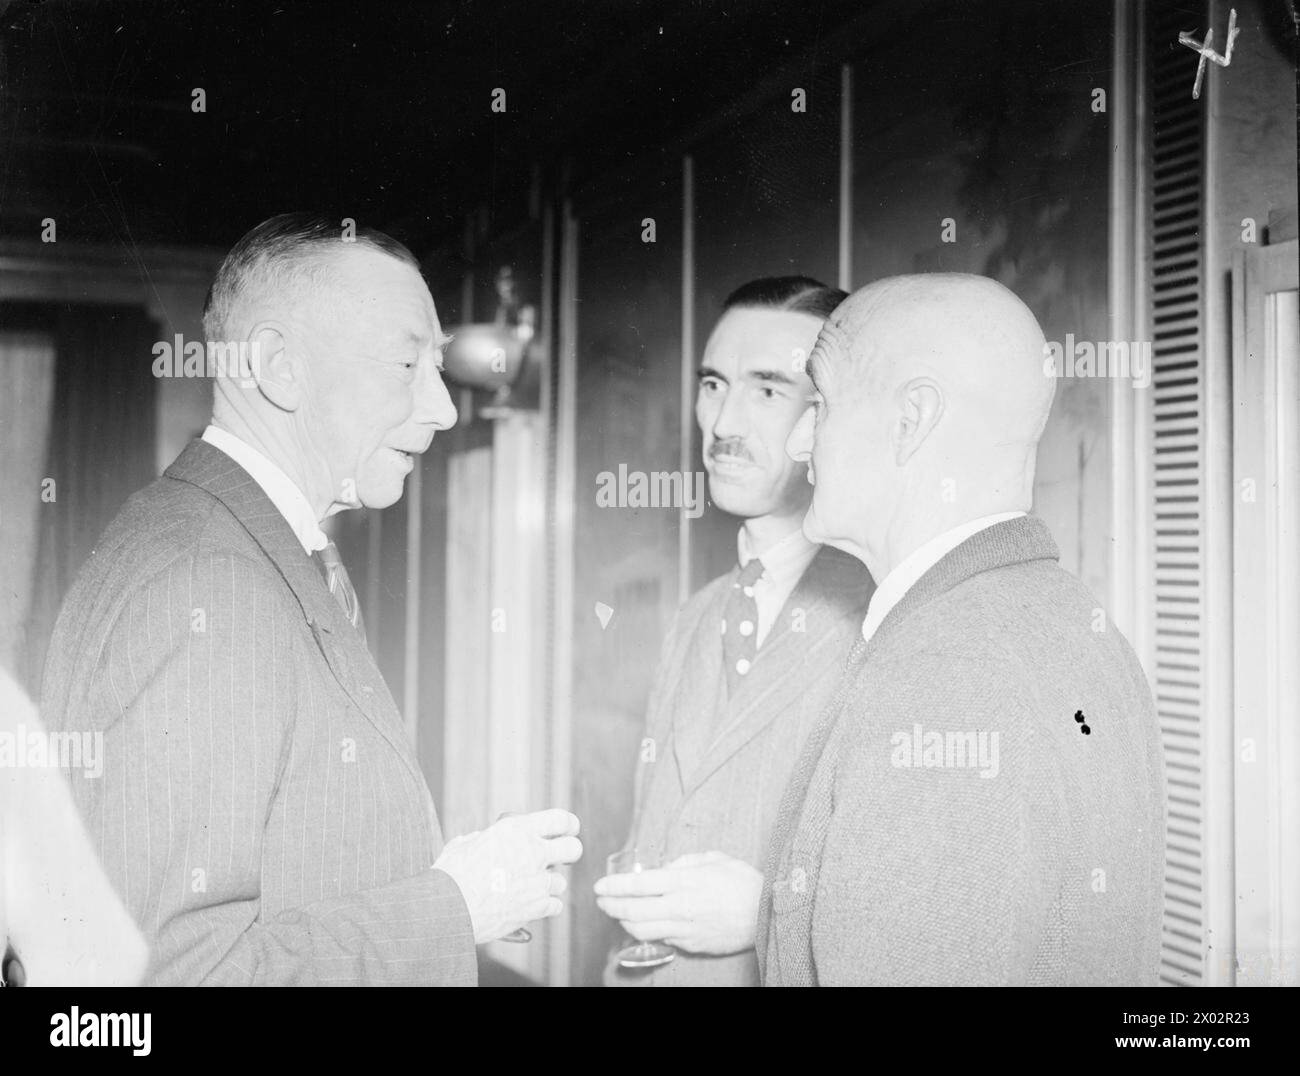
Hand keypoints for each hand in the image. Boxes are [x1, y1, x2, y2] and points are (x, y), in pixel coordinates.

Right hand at [434, 809, 581, 943]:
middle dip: (569, 853)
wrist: (446, 909)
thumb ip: (485, 839)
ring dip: (549, 885)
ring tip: (528, 888)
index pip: (561, 819)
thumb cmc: (450, 875)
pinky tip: (530, 906)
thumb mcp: (466, 844)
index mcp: (516, 830)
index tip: (569, 830)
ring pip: (562, 882)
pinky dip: (545, 907)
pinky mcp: (536, 907)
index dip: (569, 824)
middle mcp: (532, 852)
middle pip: (573, 849)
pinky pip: (555, 906)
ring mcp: (536, 881)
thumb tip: (484, 840)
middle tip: (559, 858)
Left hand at [593, 850, 762, 955]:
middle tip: (601, 901)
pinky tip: (643, 925)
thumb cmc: (743, 881)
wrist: (767, 912)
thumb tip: (664, 869)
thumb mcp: (713, 859)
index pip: (637, 885)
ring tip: (617, 914)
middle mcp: (679, 907)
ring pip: (642, 930)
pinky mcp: (691, 944)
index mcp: (683, 881)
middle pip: (633, 911)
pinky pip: (661, 939)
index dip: (613, 886)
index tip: (599, 886)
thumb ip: (684, 862)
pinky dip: (647, 932)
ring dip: (624, 922)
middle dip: (610, 906)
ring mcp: (684, 929)